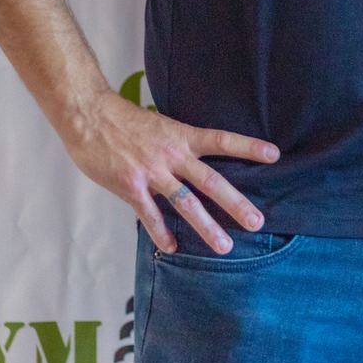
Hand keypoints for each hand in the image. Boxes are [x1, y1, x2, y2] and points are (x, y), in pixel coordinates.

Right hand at [60, 89, 278, 253]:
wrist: (88, 115)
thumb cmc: (123, 120)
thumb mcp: (160, 126)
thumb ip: (177, 145)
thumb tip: (194, 159)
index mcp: (181, 137)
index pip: (222, 141)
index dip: (248, 147)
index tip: (274, 155)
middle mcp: (172, 155)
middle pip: (211, 181)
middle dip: (236, 203)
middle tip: (257, 222)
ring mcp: (151, 172)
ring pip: (185, 203)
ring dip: (206, 226)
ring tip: (224, 246)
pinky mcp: (130, 186)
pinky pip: (150, 214)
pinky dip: (161, 233)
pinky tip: (172, 248)